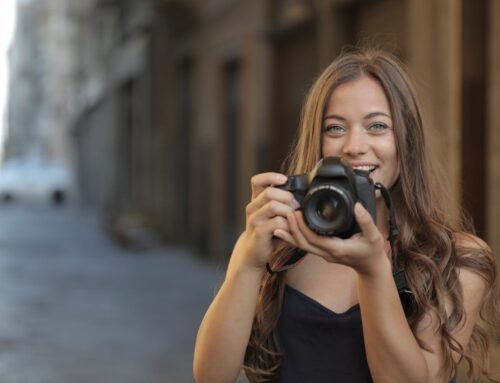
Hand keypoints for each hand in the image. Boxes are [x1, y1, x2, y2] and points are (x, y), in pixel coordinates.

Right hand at [232, 172, 299, 271]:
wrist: (252, 252)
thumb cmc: (266, 232)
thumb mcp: (270, 216)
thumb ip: (280, 204)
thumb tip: (303, 194)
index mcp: (256, 201)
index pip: (257, 181)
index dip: (270, 176)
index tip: (284, 179)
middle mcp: (252, 208)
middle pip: (269, 192)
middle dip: (287, 197)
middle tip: (297, 206)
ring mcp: (255, 219)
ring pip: (273, 205)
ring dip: (289, 210)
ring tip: (295, 217)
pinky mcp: (259, 231)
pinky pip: (277, 223)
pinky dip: (289, 225)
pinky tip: (292, 229)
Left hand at [274, 202, 390, 275]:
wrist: (371, 268)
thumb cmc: (372, 252)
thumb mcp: (374, 235)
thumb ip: (366, 221)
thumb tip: (357, 206)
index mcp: (337, 248)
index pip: (314, 239)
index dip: (302, 227)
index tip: (295, 213)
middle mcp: (327, 253)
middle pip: (303, 243)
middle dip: (292, 229)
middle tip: (285, 213)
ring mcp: (324, 254)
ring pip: (302, 246)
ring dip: (290, 234)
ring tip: (279, 222)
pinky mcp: (323, 252)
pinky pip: (306, 245)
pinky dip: (296, 237)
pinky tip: (289, 230)